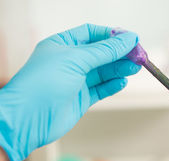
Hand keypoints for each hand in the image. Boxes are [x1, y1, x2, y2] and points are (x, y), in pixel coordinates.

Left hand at [0, 24, 140, 160]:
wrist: (29, 118)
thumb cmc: (44, 83)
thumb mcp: (76, 59)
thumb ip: (105, 51)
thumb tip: (129, 39)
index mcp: (62, 45)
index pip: (91, 34)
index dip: (111, 36)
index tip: (131, 39)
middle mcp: (69, 61)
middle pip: (101, 53)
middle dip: (119, 54)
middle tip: (139, 56)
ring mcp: (75, 81)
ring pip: (103, 72)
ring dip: (119, 69)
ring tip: (135, 68)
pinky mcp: (80, 99)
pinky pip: (101, 89)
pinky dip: (112, 86)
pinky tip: (122, 82)